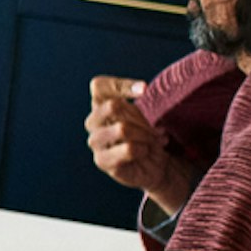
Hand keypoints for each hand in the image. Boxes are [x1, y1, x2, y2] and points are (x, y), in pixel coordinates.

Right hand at [85, 76, 197, 204]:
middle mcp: (93, 122)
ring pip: (123, 128)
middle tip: (156, 129)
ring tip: (154, 142)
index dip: (121, 85)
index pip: (100, 86)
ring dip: (146, 135)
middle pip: (112, 105)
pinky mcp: (102, 160)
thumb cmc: (148, 136)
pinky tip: (145, 152)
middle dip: (141, 118)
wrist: (156, 166)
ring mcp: (95, 142)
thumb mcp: (147, 115)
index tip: (144, 89)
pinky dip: (143, 149)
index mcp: (101, 105)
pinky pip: (128, 149)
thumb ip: (141, 101)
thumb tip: (143, 88)